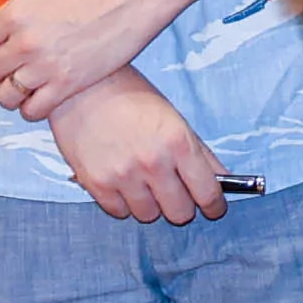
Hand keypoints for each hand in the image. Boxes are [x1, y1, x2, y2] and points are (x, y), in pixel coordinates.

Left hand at [0, 0, 177, 121]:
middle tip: (4, 65)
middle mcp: (25, 43)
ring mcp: (47, 67)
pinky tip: (38, 95)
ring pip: (6, 96)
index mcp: (13, 14)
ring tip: (19, 82)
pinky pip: (33, 110)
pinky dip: (29, 107)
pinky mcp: (69, 85)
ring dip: (7, 92)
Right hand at [51, 69, 223, 225]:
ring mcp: (123, 175)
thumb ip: (199, 153)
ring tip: (143, 182)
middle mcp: (153, 162)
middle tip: (175, 193)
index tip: (214, 208)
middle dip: (181, 205)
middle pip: (179, 213)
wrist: (80, 86)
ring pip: (149, 215)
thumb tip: (221, 181)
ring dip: (150, 204)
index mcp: (178, 142)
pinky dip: (123, 203)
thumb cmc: (130, 97)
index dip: (214, 205)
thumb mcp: (173, 118)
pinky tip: (122, 182)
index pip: (207, 193)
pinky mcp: (96, 183)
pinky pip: (119, 212)